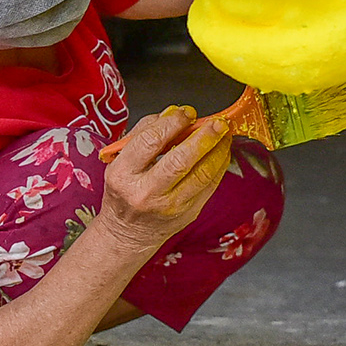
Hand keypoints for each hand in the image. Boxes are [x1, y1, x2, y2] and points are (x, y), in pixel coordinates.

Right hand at [98, 106, 233, 252]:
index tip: (187, 113)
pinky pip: (210, 185)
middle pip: (180, 160)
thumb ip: (145, 133)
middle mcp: (145, 192)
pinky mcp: (188, 213)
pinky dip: (219, 165)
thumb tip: (175, 113)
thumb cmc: (125, 191)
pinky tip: (221, 151)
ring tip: (224, 134)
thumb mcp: (121, 160)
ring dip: (218, 150)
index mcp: (123, 174)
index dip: (173, 123)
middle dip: (204, 137)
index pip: (151, 141)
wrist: (127, 233)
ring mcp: (169, 206)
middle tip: (217, 122)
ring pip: (201, 174)